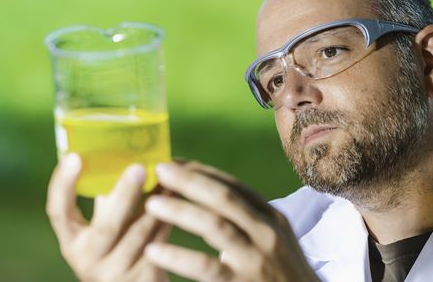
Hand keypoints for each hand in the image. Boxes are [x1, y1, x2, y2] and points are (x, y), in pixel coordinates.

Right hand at [46, 153, 169, 281]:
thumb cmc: (119, 250)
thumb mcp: (104, 233)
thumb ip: (107, 203)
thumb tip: (124, 150)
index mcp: (72, 241)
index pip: (59, 212)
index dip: (63, 184)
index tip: (74, 156)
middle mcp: (88, 259)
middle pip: (106, 226)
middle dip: (123, 195)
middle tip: (139, 167)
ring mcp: (115, 272)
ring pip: (140, 233)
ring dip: (157, 202)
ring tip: (169, 176)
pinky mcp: (142, 278)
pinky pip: (160, 243)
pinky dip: (169, 218)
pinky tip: (179, 197)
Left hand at [143, 160, 319, 281]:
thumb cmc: (282, 274)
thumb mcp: (273, 241)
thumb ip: (247, 221)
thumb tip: (206, 198)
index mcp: (271, 217)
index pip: (234, 186)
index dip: (202, 172)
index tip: (175, 162)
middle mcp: (267, 232)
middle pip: (224, 198)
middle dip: (189, 181)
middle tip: (159, 168)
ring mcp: (257, 258)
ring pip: (215, 226)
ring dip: (180, 211)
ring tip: (150, 204)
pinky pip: (207, 267)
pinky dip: (179, 256)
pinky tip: (154, 250)